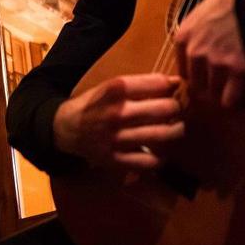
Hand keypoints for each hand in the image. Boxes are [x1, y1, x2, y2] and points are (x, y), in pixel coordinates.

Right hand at [53, 73, 183, 169]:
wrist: (66, 128)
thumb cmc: (94, 103)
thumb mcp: (111, 86)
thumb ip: (140, 84)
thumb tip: (174, 82)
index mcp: (116, 89)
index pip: (158, 84)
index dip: (171, 85)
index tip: (175, 87)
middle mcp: (118, 113)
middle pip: (164, 109)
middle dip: (176, 108)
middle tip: (178, 109)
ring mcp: (117, 138)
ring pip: (160, 135)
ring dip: (176, 131)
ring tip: (178, 128)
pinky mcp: (115, 160)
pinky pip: (147, 162)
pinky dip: (160, 159)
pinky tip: (162, 153)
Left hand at [175, 0, 244, 107]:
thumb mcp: (205, 11)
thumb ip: (198, 35)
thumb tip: (202, 56)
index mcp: (185, 36)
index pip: (185, 72)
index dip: (201, 76)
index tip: (213, 77)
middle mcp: (196, 51)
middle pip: (198, 86)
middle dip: (214, 86)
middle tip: (231, 82)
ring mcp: (216, 62)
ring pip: (215, 94)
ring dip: (228, 91)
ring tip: (242, 82)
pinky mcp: (238, 69)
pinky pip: (231, 100)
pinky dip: (240, 99)